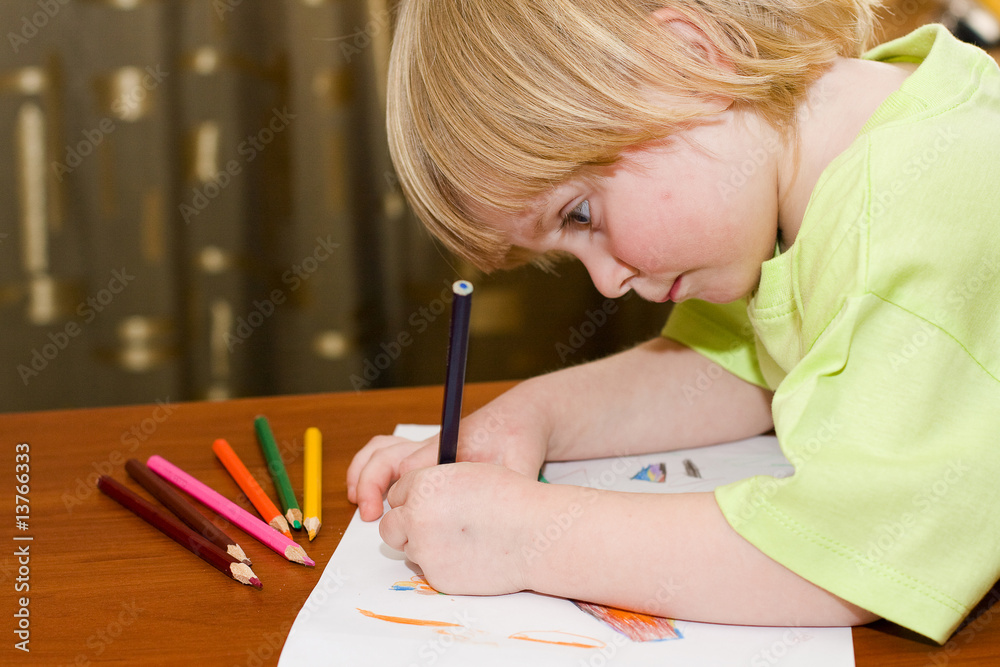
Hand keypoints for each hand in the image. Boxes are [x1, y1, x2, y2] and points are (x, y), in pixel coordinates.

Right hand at [347, 384, 551, 520]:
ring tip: (360, 504)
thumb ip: (506, 491)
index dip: (386, 490)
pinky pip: (392, 456)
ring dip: (365, 473)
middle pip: (383, 455)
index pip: (405, 466)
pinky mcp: (430, 455)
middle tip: (367, 514)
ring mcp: (428, 448)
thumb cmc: (520, 437)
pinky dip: (376, 472)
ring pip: (383, 451)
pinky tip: (378, 498)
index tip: (381, 514)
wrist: (522, 416)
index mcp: (447, 446)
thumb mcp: (520, 465)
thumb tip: (500, 521)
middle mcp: (431, 445)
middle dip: (367, 482)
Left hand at [379, 462, 538, 594]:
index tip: (427, 505)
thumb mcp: (468, 475)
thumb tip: (419, 499)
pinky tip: (470, 557)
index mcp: (423, 486)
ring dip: (426, 547)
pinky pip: (430, 570)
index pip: (397, 494)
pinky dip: (444, 566)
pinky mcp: (436, 577)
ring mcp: (425, 549)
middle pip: (390, 526)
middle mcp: (417, 517)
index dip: (413, 500)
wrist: (534, 534)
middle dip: (405, 527)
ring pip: (410, 550)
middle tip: (428, 528)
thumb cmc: (512, 500)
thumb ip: (437, 486)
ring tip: (462, 541)